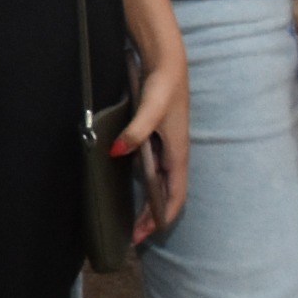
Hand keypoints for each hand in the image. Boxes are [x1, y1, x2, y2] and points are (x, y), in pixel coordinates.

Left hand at [111, 43, 191, 238]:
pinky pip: (154, 170)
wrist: (166, 61)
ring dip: (150, 203)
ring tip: (133, 221)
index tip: (147, 233)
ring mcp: (166, 146)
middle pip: (167, 194)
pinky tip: (133, 189)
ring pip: (161, 183)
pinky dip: (146, 185)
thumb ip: (136, 131)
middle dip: (154, 217)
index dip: (163, 215)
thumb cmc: (164, 85)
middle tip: (134, 236)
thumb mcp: (150, 108)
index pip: (175, 194)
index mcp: (178, 151)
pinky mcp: (157, 138)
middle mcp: (175, 153)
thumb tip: (118, 152)